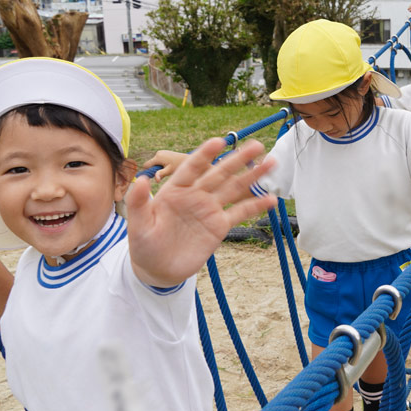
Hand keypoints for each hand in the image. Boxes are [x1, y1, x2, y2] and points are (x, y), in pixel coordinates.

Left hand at [125, 138, 276, 286]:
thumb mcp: (138, 224)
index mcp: (176, 190)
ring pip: (234, 188)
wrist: (158, 269)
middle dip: (237, 160)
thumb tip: (140, 180)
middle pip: (219, 173)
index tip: (219, 142)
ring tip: (270, 163)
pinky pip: (240, 213)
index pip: (192, 168)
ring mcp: (209, 209)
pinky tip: (271, 199)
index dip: (205, 155)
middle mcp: (196, 195)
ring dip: (252, 176)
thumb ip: (138, 202)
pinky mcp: (219, 226)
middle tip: (256, 145)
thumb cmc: (144, 244)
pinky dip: (255, 206)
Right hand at [141, 149, 188, 182]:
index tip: (153, 176)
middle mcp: (158, 153)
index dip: (148, 171)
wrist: (187, 159)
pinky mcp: (163, 152)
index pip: (146, 165)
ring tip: (168, 168)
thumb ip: (161, 174)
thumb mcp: (169, 171)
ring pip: (155, 162)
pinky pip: (159, 160)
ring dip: (159, 167)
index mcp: (158, 157)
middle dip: (155, 169)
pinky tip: (170, 165)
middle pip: (151, 164)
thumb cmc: (178, 166)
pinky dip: (162, 164)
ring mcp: (161, 152)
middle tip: (165, 172)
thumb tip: (156, 180)